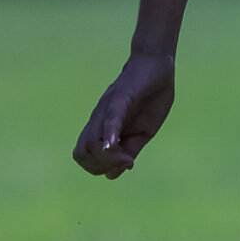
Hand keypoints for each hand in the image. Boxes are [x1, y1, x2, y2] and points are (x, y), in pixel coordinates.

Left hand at [73, 54, 176, 177]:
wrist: (157, 65)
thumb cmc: (151, 98)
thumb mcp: (144, 132)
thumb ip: (129, 151)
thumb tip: (113, 174)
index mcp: (103, 130)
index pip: (85, 157)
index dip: (102, 168)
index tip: (126, 164)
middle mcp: (99, 121)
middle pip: (82, 153)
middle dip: (101, 166)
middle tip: (125, 161)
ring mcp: (107, 110)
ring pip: (90, 142)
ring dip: (106, 157)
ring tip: (127, 157)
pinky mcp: (120, 98)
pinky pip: (109, 120)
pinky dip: (109, 135)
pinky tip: (114, 145)